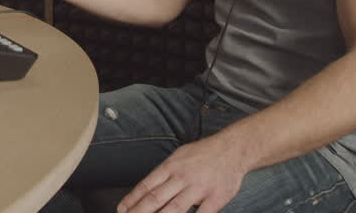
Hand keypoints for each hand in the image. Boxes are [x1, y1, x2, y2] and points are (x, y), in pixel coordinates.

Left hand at [117, 136, 247, 212]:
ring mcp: (199, 188)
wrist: (233, 149)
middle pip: (156, 198)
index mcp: (171, 166)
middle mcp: (182, 177)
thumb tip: (146, 189)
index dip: (132, 200)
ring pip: (174, 208)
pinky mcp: (216, 198)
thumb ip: (164, 173)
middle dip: (140, 212)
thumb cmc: (203, 154)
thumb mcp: (179, 156)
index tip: (122, 210)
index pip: (146, 186)